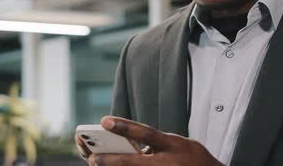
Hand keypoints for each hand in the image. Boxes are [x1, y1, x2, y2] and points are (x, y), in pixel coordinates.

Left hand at [87, 116, 222, 165]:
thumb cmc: (190, 157)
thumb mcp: (177, 143)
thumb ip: (154, 143)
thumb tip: (125, 147)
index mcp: (172, 145)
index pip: (146, 134)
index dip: (124, 127)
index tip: (104, 120)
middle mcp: (167, 163)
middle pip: (133, 163)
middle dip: (110, 160)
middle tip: (92, 156)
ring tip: (95, 162)